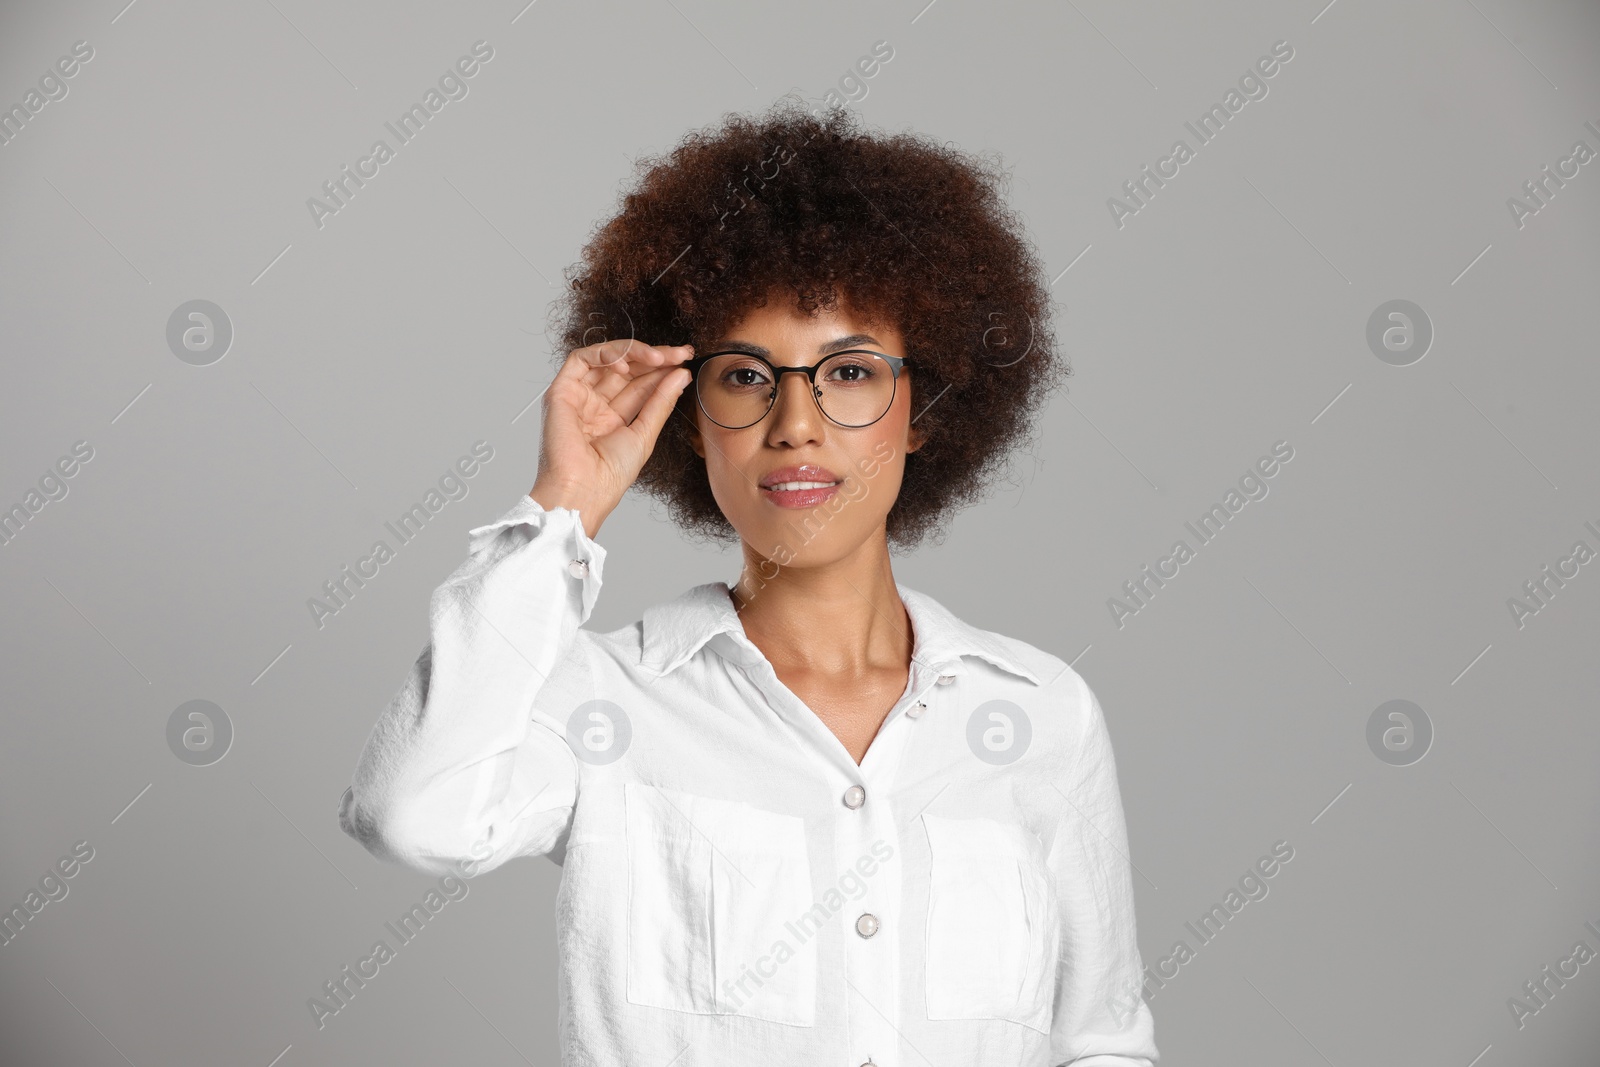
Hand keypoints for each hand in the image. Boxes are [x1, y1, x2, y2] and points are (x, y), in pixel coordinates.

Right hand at [528, 339, 693, 538]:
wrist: (583, 490)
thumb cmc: (609, 474)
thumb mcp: (645, 433)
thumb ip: (661, 401)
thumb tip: (681, 373)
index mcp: (614, 417)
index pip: (641, 383)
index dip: (663, 370)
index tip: (685, 361)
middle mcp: (596, 404)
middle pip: (627, 369)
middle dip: (654, 357)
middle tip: (679, 354)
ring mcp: (579, 396)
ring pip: (607, 359)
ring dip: (635, 352)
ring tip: (660, 357)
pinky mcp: (561, 391)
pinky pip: (581, 359)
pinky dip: (605, 353)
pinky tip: (626, 362)